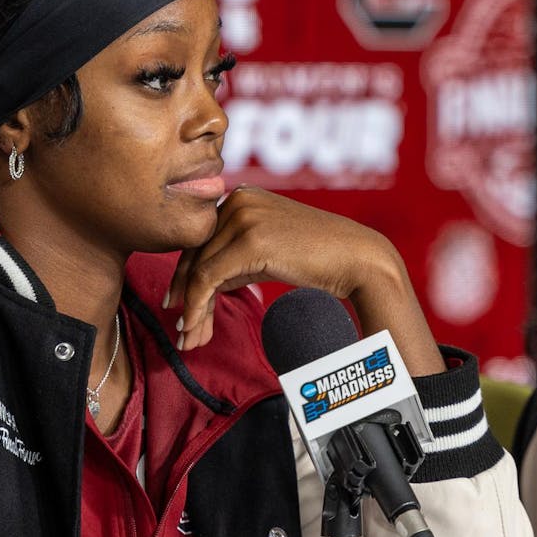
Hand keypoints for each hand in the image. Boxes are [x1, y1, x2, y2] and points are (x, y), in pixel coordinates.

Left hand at [164, 186, 445, 375]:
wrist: (359, 259)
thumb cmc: (318, 258)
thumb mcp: (266, 252)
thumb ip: (233, 260)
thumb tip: (197, 287)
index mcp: (241, 196)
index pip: (201, 240)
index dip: (185, 276)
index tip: (177, 306)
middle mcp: (237, 199)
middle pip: (195, 254)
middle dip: (185, 297)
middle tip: (182, 332)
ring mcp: (243, 216)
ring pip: (198, 270)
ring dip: (192, 310)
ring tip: (189, 340)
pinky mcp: (249, 240)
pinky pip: (208, 278)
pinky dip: (197, 307)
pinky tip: (195, 329)